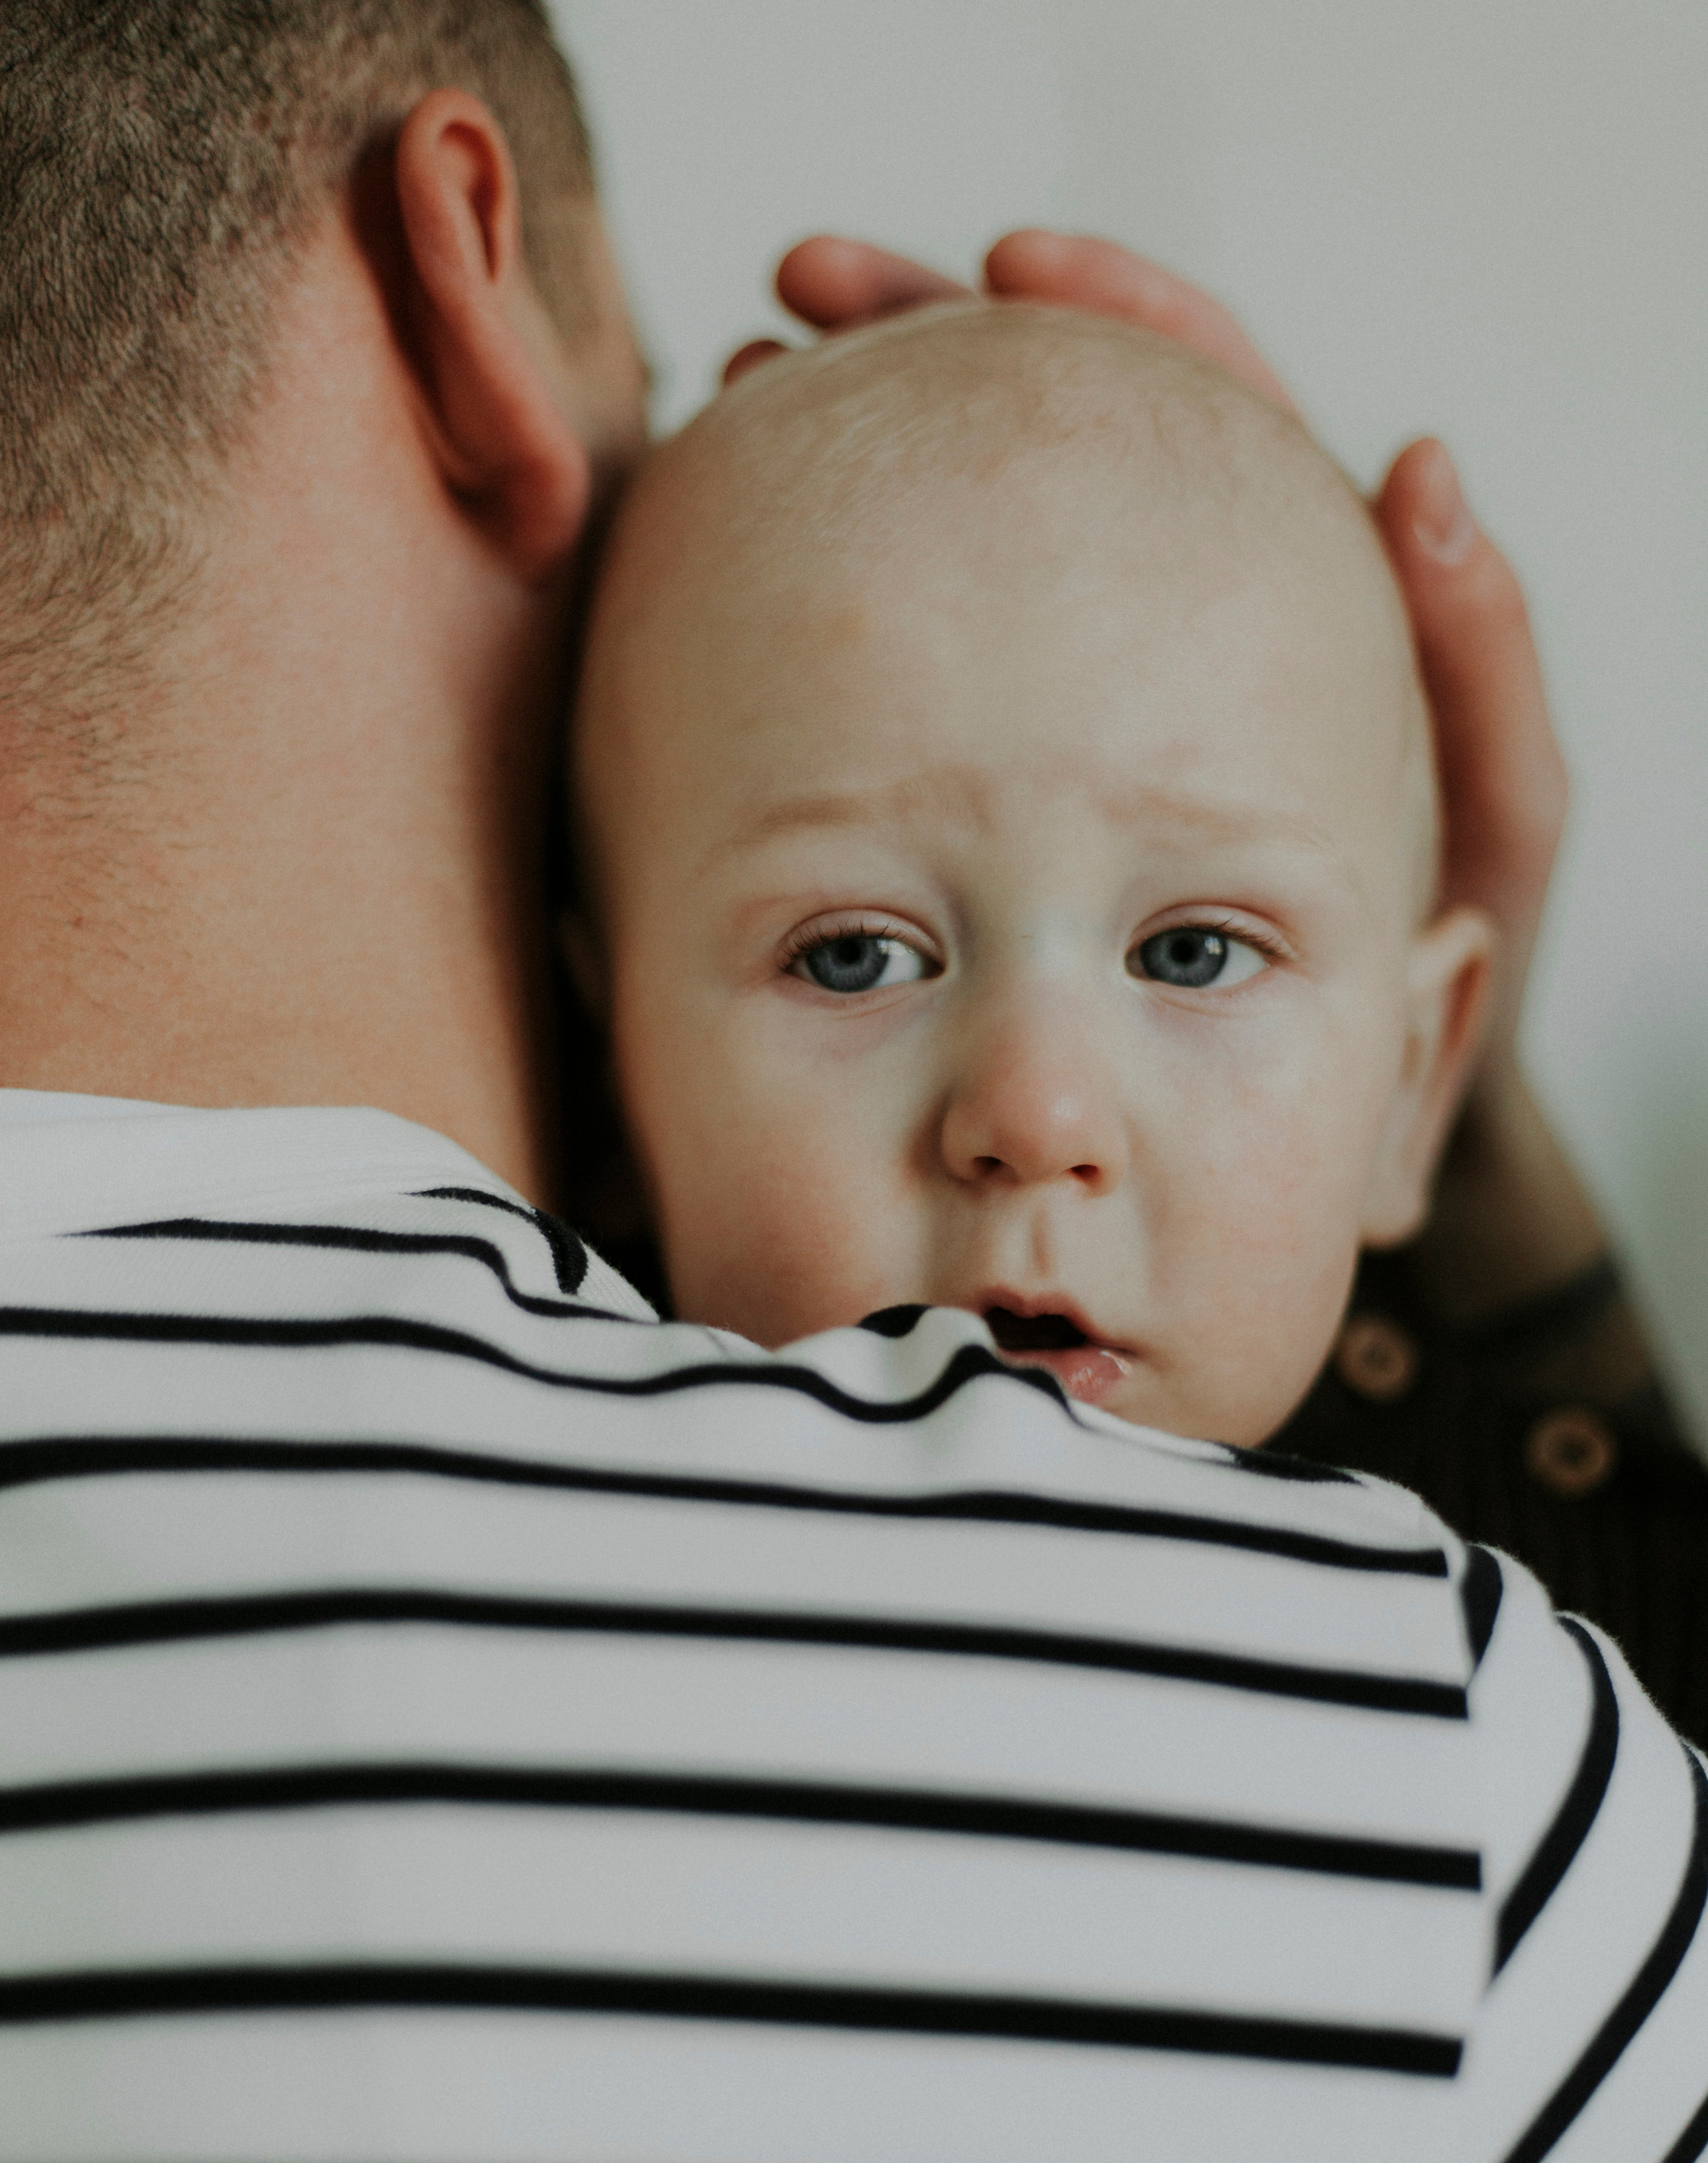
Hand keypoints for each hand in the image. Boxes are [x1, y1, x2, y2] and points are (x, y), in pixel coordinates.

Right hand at [747, 229, 1568, 1103]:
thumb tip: (1423, 473)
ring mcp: (1051, 717)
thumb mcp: (1479, 848)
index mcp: (1282, 617)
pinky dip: (810, 589)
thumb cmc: (1387, 1017)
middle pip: (1054, 439)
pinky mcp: (961, 794)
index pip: (1213, 412)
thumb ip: (1484, 685)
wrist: (1238, 1162)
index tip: (1009, 264)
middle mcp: (1158, 645)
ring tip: (744, 377)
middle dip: (932, 340)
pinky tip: (727, 539)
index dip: (1123, 319)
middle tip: (806, 288)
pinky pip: (887, 671)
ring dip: (849, 437)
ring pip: (955, 538)